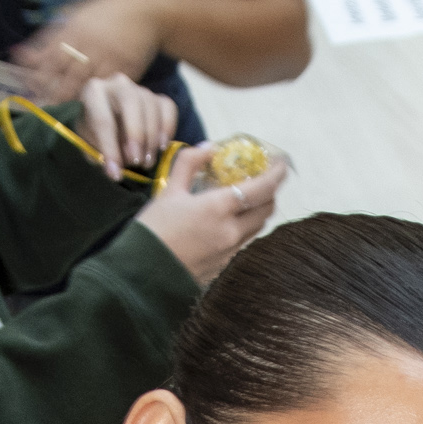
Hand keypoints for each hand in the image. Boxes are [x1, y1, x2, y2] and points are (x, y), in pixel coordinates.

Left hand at [17, 0, 168, 101]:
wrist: (145, 9)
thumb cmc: (104, 13)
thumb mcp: (74, 16)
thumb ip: (48, 36)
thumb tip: (18, 54)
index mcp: (73, 29)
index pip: (48, 59)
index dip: (36, 79)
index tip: (27, 93)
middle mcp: (90, 44)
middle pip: (65, 78)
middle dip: (52, 97)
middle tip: (42, 112)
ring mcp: (109, 58)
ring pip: (86, 88)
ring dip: (73, 103)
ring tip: (62, 115)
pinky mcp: (127, 69)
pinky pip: (109, 91)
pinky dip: (98, 102)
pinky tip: (88, 111)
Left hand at [73, 71, 178, 179]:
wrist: (109, 123)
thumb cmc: (96, 135)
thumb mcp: (90, 145)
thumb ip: (101, 154)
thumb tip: (120, 165)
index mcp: (93, 92)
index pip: (102, 118)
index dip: (110, 148)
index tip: (116, 173)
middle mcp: (117, 83)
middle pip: (131, 102)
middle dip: (136, 134)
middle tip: (136, 162)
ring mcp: (140, 88)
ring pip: (151, 106)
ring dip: (151, 138)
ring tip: (147, 162)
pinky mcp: (158, 97)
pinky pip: (168, 108)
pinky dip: (167, 128)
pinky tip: (162, 147)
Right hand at [133, 142, 285, 285]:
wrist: (141, 276)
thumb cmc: (152, 231)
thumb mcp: (168, 190)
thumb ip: (190, 163)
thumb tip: (209, 147)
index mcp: (219, 208)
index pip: (262, 188)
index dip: (276, 174)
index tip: (281, 163)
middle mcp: (231, 232)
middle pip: (267, 209)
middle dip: (270, 192)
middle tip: (264, 180)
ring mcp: (229, 252)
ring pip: (257, 227)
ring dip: (258, 210)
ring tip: (247, 199)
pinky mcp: (223, 267)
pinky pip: (243, 242)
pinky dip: (244, 227)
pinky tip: (229, 221)